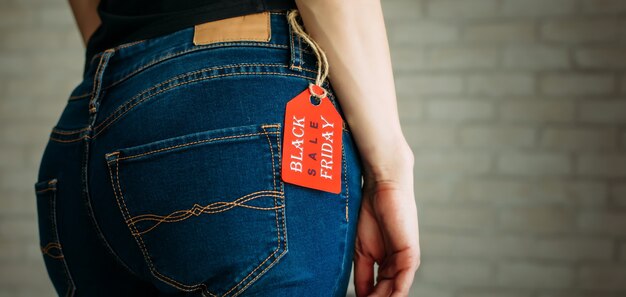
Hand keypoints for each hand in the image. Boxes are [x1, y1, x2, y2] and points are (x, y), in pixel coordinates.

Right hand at [353, 145, 420, 296]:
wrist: (381, 185)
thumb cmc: (370, 210)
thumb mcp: (360, 249)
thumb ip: (363, 273)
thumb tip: (361, 296)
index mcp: (387, 263)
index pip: (378, 290)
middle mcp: (399, 264)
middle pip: (387, 293)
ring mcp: (406, 260)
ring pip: (396, 291)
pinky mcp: (410, 254)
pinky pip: (403, 282)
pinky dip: (395, 295)